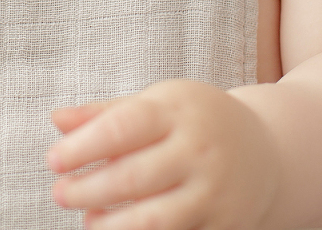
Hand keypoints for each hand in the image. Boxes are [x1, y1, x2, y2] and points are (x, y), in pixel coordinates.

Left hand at [47, 79, 280, 229]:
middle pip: (134, 177)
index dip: (83, 146)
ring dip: (112, 226)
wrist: (268, 152)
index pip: (124, 127)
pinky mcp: (224, 224)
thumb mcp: (158, 104)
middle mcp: (200, 149)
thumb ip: (106, 113)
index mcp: (179, 110)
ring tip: (89, 221)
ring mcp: (214, 190)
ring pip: (154, 219)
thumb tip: (57, 119)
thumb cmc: (197, 123)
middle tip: (60, 193)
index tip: (53, 160)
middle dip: (89, 190)